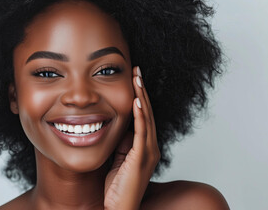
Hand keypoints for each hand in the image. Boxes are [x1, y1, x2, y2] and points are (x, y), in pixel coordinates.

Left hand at [104, 66, 159, 209]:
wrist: (119, 209)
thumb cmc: (116, 188)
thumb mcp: (118, 159)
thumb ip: (122, 143)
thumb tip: (118, 124)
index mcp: (146, 147)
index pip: (144, 116)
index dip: (140, 97)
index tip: (134, 79)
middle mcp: (151, 147)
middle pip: (148, 113)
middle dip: (142, 91)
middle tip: (137, 71)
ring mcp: (148, 153)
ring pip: (147, 119)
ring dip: (142, 97)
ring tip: (137, 79)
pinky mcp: (142, 159)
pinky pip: (141, 133)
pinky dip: (140, 116)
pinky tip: (137, 101)